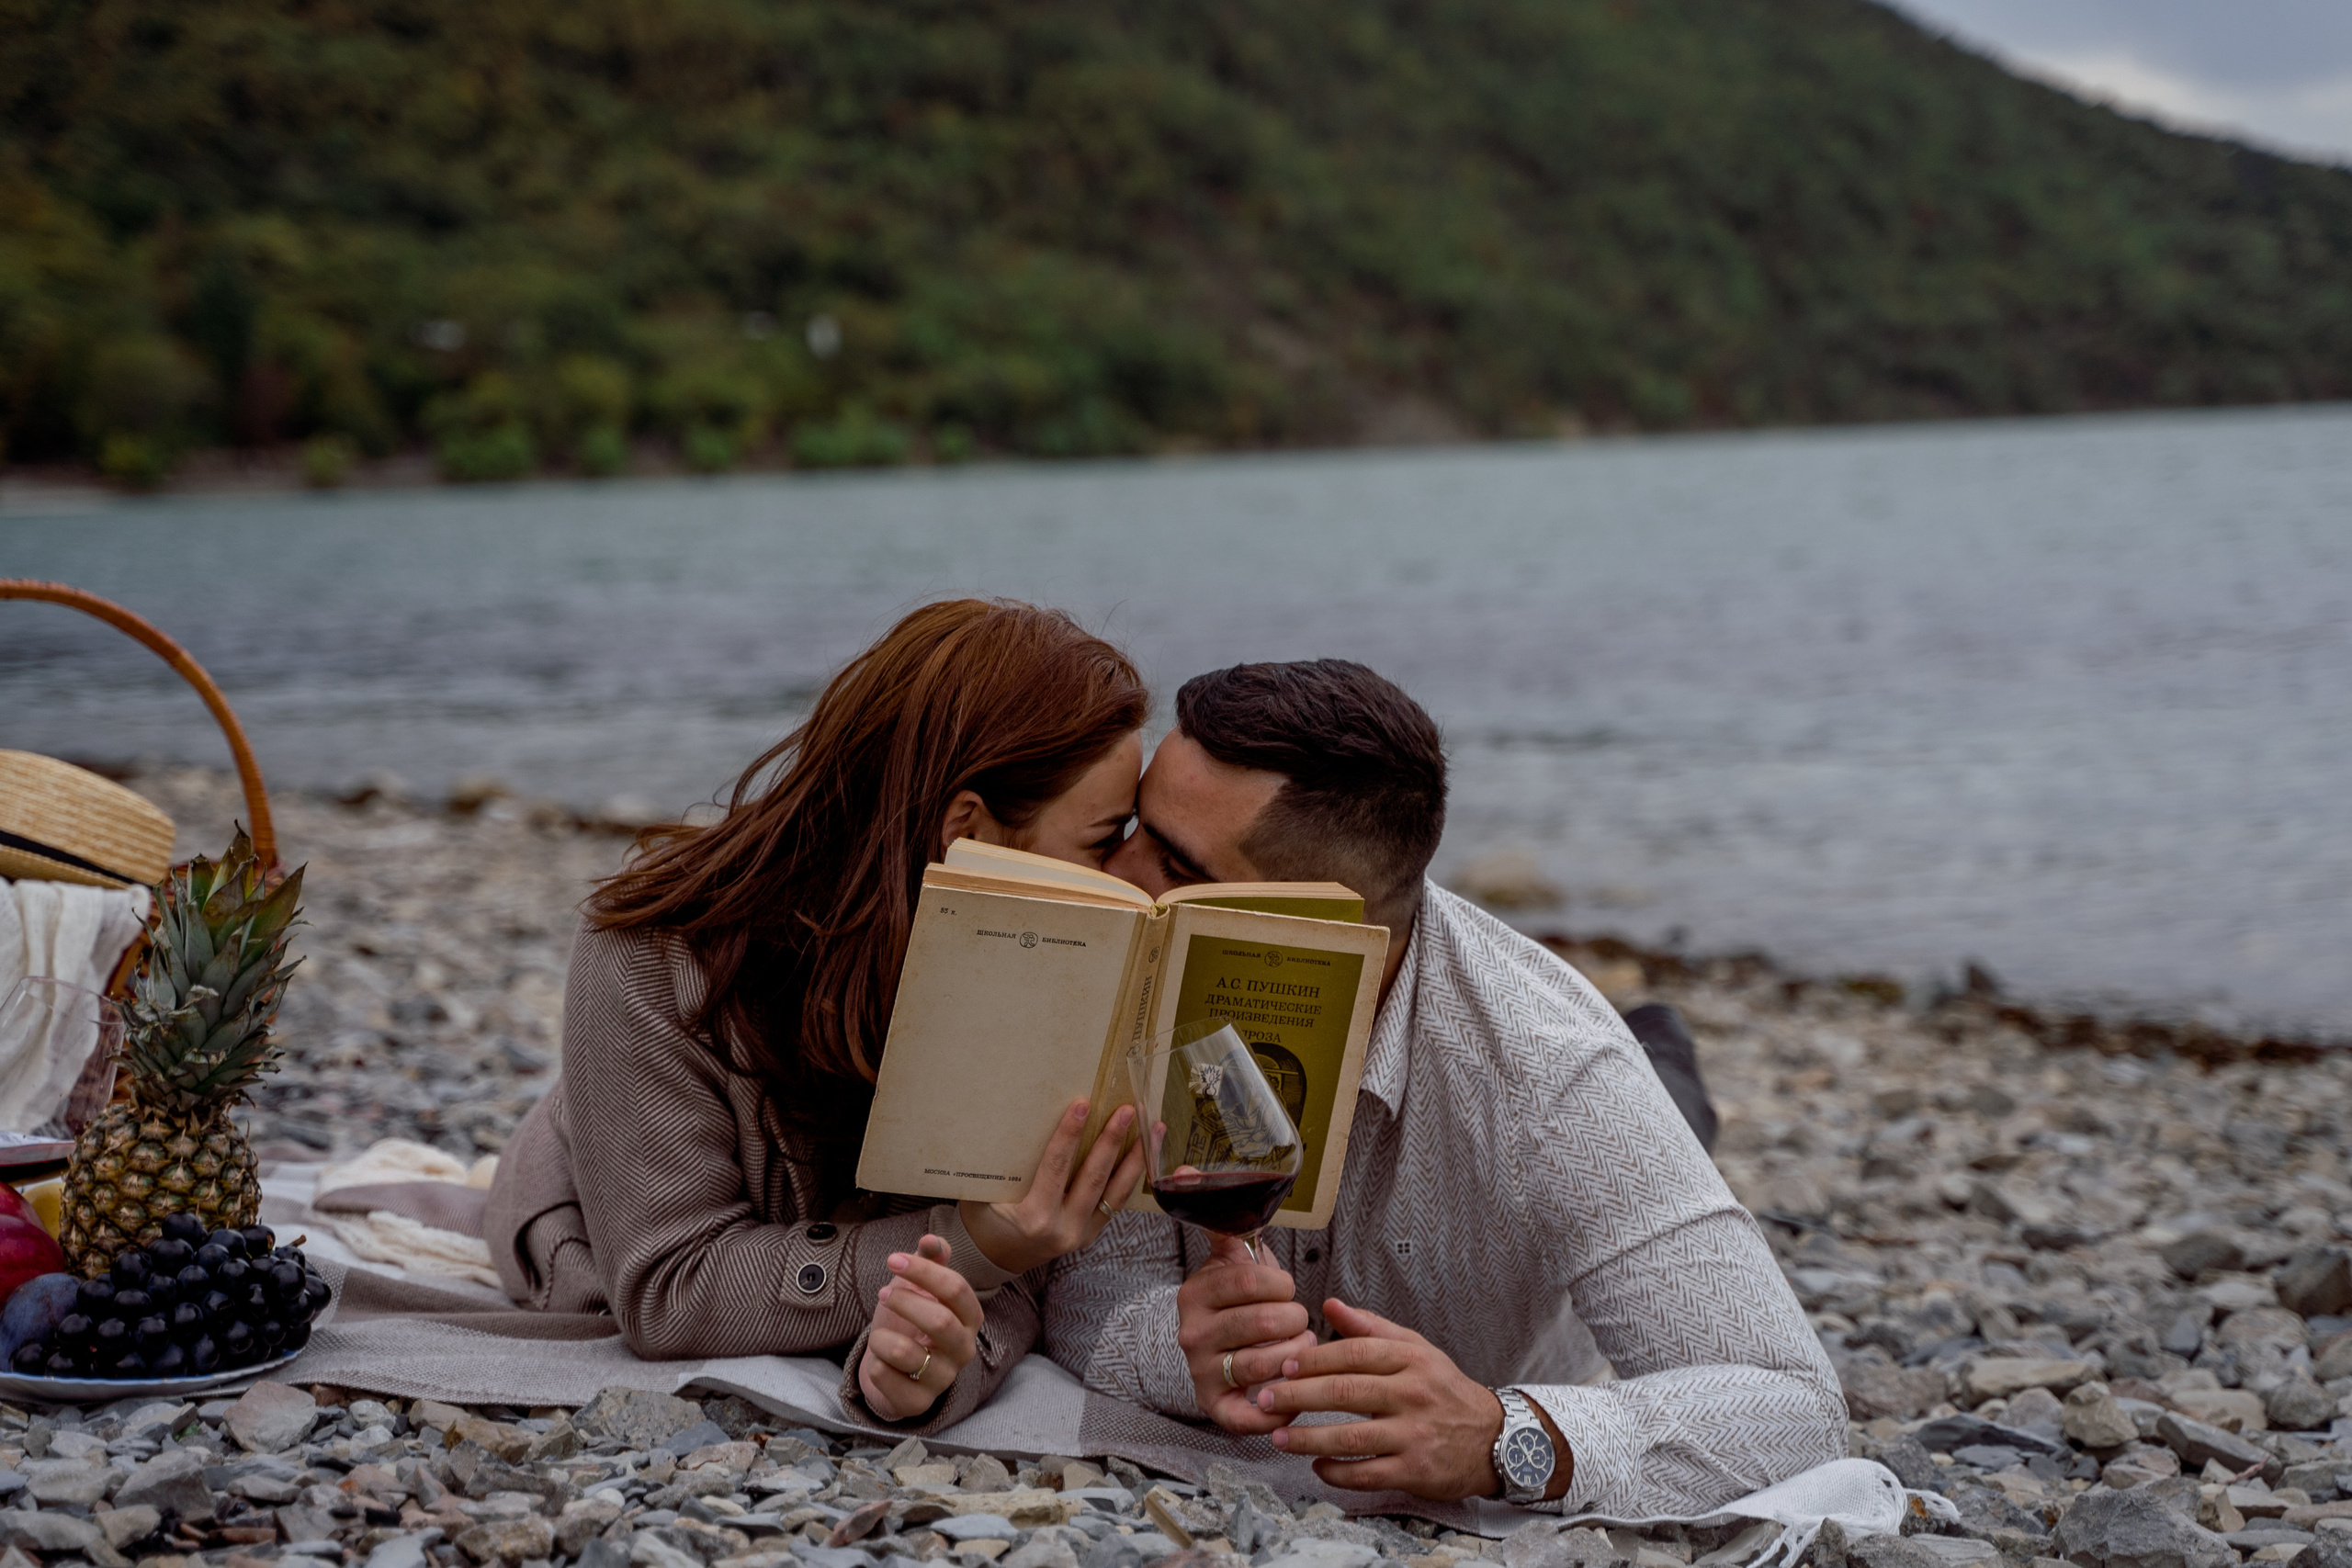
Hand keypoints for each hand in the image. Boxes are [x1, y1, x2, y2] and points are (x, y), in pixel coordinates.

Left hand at [857, 1235, 981, 1420]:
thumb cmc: (910, 1321)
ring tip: (879, 1334)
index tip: (892, 1259)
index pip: (957, 1289)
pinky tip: (880, 1361)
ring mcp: (942, 1379)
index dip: (924, 1271)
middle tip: (882, 1293)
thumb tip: (931, 1239)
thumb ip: (930, 1260)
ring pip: (905, 1352)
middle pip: (940, 1321)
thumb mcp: (919, 1287)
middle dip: (904, 1301)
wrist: (893, 1367)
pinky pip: (885, 1377)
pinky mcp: (917, 1403)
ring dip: (881, 1336)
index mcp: (970, 1319)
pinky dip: (874, 1362)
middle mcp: (963, 1350)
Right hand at [959, 1100, 1146, 1274]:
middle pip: (1094, 1178)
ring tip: (1152, 1127)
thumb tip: (1008, 1118)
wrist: (994, 1258)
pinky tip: (1145, 1153)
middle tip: (1127, 1110)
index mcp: (1034, 1217)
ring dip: (1135, 1158)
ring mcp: (1081, 1234)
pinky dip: (1131, 1176)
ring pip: (1115, 1192)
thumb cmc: (984, 1219)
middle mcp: (1063, 1229)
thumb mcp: (981, 1192)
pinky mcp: (1091, 1234)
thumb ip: (999, 1164)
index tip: (1083, 1105)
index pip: (1056, 1167)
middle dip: (1112, 1141)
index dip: (1069, 1135)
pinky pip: (1116, 1202)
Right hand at [1178, 1233, 1315, 1433]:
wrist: (1213, 1344)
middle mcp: (1191, 1335)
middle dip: (1296, 1319)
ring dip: (1296, 1355)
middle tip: (1298, 1320)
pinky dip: (1278, 1409)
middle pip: (1265, 1322)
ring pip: (1265, 1364)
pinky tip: (1292, 1391)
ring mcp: (1201, 1373)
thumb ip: (1223, 1217)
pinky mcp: (1214, 1407)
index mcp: (1195, 1294)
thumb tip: (1188, 1172)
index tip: (1284, 1288)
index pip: (1251, 1280)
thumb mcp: (1228, 1255)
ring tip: (1300, 1347)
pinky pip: (1248, 1418)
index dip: (1282, 1284)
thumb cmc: (1235, 1297)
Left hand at [1257, 1298, 1516, 1500]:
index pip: (1354, 1354)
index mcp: (1411, 1359)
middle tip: (1264, 1398)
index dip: (1314, 1359)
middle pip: (1346, 1392)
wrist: (1495, 1438)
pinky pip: (1368, 1474)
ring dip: (1308, 1438)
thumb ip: (1371, 1328)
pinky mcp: (1416, 1471)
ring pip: (1351, 1437)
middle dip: (1298, 1396)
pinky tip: (1316, 1467)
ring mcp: (1415, 1434)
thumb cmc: (1444, 1390)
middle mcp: (1413, 1394)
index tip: (1283, 1365)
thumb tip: (1328, 1305)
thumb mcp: (1416, 1349)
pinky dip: (1337, 1473)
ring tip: (1277, 1437)